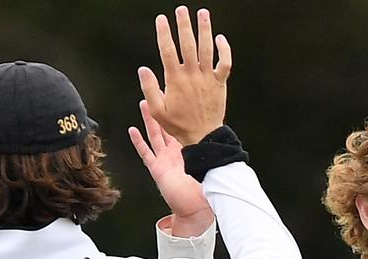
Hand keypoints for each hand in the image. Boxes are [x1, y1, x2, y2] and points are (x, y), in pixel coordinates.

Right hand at [128, 99, 212, 234]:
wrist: (195, 209)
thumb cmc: (204, 192)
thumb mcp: (210, 169)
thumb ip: (214, 156)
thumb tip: (226, 141)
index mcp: (188, 150)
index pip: (183, 127)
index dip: (181, 112)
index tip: (179, 96)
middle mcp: (175, 152)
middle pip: (167, 126)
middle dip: (163, 109)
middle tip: (160, 91)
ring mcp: (165, 160)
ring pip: (154, 135)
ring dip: (149, 119)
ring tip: (143, 103)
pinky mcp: (157, 169)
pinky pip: (146, 152)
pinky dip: (138, 141)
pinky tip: (133, 130)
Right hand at [138, 6, 231, 145]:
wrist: (203, 136)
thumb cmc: (178, 125)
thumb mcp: (157, 111)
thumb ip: (149, 89)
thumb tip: (143, 68)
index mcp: (175, 80)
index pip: (167, 50)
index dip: (164, 33)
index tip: (161, 19)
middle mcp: (192, 75)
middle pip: (188, 44)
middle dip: (184, 25)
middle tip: (181, 9)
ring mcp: (207, 78)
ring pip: (207, 49)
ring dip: (205, 29)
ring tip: (202, 13)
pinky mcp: (220, 83)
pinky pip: (225, 63)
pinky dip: (224, 50)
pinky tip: (220, 38)